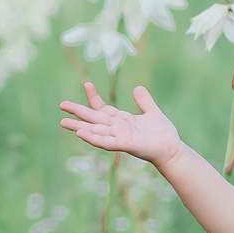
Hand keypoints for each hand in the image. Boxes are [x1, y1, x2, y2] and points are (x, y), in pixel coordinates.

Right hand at [59, 82, 181, 166]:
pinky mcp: (125, 145)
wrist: (172, 149)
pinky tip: (81, 133)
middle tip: (61, 104)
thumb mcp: (152, 112)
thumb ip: (144, 101)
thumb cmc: (162, 134)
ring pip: (95, 131)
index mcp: (122, 120)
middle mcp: (117, 129)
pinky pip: (106, 142)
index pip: (103, 108)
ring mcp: (119, 137)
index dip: (94, 97)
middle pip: (93, 119)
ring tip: (63, 122)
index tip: (87, 84)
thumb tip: (137, 88)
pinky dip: (93, 138)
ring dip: (79, 127)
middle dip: (78, 112)